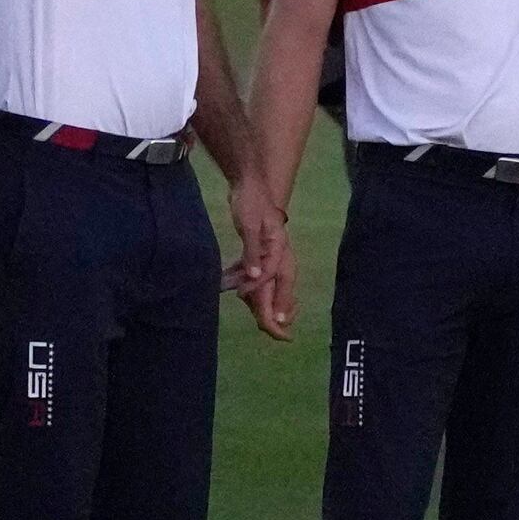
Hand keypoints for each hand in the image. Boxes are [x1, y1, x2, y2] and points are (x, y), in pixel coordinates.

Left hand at [230, 195, 293, 339]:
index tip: (258, 312)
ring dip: (266, 302)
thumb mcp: (249, 223)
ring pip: (274, 286)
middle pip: (283, 289)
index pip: (274, 278)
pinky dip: (250, 286)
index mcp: (279, 249)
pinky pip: (260, 276)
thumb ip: (252, 251)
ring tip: (265, 323)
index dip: (266, 296)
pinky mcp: (262, 252)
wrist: (252, 183)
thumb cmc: (252, 202)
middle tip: (280, 335)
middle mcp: (281, 256)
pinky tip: (235, 289)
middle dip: (280, 312)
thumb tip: (256, 276)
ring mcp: (273, 255)